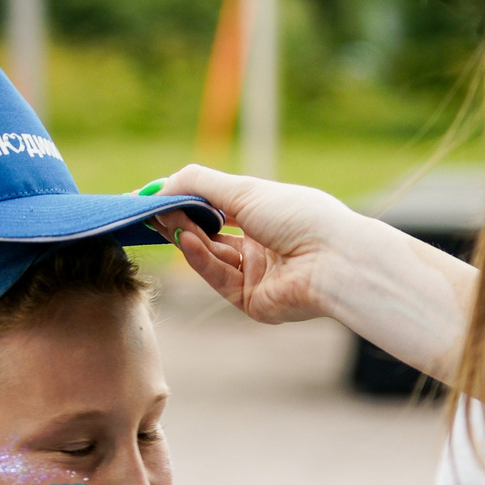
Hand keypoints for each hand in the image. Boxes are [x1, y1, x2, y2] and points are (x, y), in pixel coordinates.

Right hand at [150, 164, 374, 326]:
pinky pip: (217, 276)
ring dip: (187, 236)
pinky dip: (198, 257)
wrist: (331, 260)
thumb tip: (160, 184)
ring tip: (167, 219)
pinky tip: (183, 239)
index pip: (218, 205)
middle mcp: (261, 244)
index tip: (156, 194)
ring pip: (210, 255)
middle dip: (181, 219)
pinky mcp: (250, 300)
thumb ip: (199, 184)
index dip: (187, 200)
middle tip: (152, 209)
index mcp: (266, 214)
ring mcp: (255, 274)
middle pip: (209, 233)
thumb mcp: (244, 189)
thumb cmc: (298, 216)